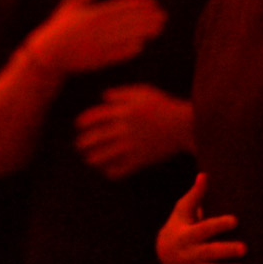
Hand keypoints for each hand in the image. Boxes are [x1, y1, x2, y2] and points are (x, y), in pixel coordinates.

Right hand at [24, 0, 166, 75]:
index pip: (120, 7)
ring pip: (125, 37)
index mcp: (90, 14)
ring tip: (159, 28)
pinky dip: (128, 49)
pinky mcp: (95, 60)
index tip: (153, 3)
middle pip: (127, 22)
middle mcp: (94, 30)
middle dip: (147, 18)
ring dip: (143, 32)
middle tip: (163, 15)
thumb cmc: (59, 27)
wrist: (46, 54)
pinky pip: (115, 54)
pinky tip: (142, 45)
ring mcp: (96, 45)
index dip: (138, 5)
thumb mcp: (70, 5)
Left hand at [75, 85, 191, 178]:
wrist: (185, 125)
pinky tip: (107, 171)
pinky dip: (110, 171)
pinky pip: (120, 169)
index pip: (95, 117)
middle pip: (96, 138)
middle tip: (79, 145)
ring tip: (89, 159)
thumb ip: (121, 93)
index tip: (78, 125)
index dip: (83, 122)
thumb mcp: (143, 92)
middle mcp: (124, 129)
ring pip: (104, 156)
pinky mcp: (140, 159)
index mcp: (123, 111)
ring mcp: (131, 145)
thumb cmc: (164, 106)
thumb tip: (103, 96)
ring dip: (93, 158)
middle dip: (84, 143)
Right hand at [157, 174, 245, 263]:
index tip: (235, 220)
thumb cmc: (179, 225)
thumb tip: (204, 175)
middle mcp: (190, 253)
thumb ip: (195, 195)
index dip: (219, 225)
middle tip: (244, 248)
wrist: (163, 253)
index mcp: (187, 234)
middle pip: (209, 253)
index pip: (204, 229)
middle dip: (226, 251)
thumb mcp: (182, 210)